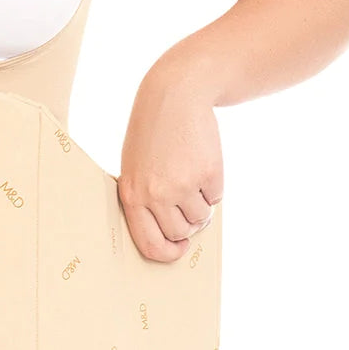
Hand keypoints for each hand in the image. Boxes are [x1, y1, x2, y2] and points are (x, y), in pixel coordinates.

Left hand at [118, 63, 222, 262]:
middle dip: (188, 224)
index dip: (167, 253)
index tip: (178, 249)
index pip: (149, 244)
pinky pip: (216, 198)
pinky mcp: (208, 174)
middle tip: (187, 201)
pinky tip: (201, 163)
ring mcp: (183, 185)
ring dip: (201, 204)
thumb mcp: (136, 166)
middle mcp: (156, 194)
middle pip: (180, 233)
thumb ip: (147, 199)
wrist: (174, 96)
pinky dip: (213, 187)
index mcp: (132, 194)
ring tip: (191, 176)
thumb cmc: (152, 133)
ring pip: (201, 218)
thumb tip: (172, 235)